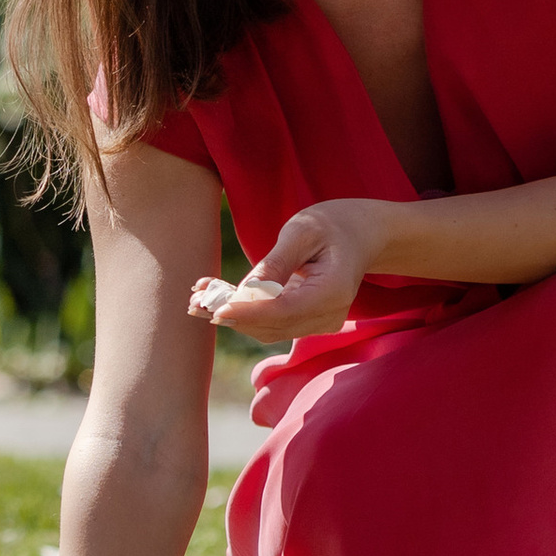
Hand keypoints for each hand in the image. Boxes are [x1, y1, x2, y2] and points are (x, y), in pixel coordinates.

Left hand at [190, 196, 387, 343]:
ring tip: (198, 300)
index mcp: (333, 290)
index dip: (248, 313)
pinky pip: (273, 324)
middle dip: (232, 317)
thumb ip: (275, 262)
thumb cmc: (332, 225)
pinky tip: (218, 299)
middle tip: (194, 304)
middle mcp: (330, 315)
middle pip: (273, 326)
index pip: (284, 311)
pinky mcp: (309, 323)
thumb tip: (246, 291)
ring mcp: (321, 323)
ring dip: (233, 317)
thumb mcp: (302, 231)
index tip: (216, 310)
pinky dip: (245, 314)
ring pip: (268, 329)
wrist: (361, 234)